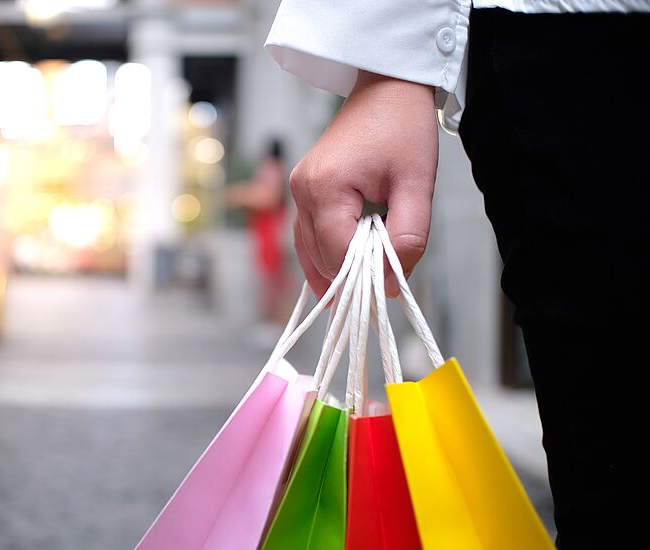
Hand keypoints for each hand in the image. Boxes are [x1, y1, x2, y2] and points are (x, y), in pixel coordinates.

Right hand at [290, 72, 437, 297]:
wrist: (386, 88)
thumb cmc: (402, 126)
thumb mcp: (416, 183)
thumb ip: (408, 236)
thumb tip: (393, 281)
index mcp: (325, 187)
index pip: (339, 253)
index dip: (367, 275)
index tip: (395, 284)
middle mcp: (302, 191)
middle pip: (321, 257)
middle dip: (353, 276)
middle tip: (385, 289)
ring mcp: (298, 191)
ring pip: (309, 252)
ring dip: (336, 272)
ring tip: (360, 295)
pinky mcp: (305, 191)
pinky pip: (308, 237)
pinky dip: (324, 258)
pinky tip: (337, 279)